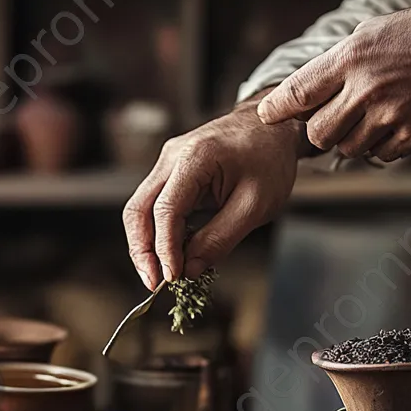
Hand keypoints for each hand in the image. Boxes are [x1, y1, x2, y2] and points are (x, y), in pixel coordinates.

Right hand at [122, 91, 306, 289]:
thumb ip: (221, 238)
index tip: (173, 277)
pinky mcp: (170, 173)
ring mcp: (167, 163)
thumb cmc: (269, 159)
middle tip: (154, 284)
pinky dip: (158, 234)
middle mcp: (171, 157)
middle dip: (142, 251)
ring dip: (146, 245)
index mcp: (195, 158)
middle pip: (138, 210)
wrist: (272, 126)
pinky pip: (154, 207)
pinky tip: (169, 255)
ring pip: (140, 210)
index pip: (166, 210)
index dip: (165, 248)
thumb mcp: (256, 205)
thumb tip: (190, 268)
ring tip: (159, 275)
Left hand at [257, 0, 410, 161]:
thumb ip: (340, 61)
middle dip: (319, 132)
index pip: (298, 92)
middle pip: (317, 133)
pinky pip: (380, 155)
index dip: (277, 109)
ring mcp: (390, 114)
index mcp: (353, 55)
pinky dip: (381, 147)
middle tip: (330, 121)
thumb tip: (305, 91)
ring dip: (353, 139)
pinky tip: (397, 124)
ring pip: (348, 148)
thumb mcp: (378, 30)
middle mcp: (366, 87)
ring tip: (374, 116)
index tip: (266, 116)